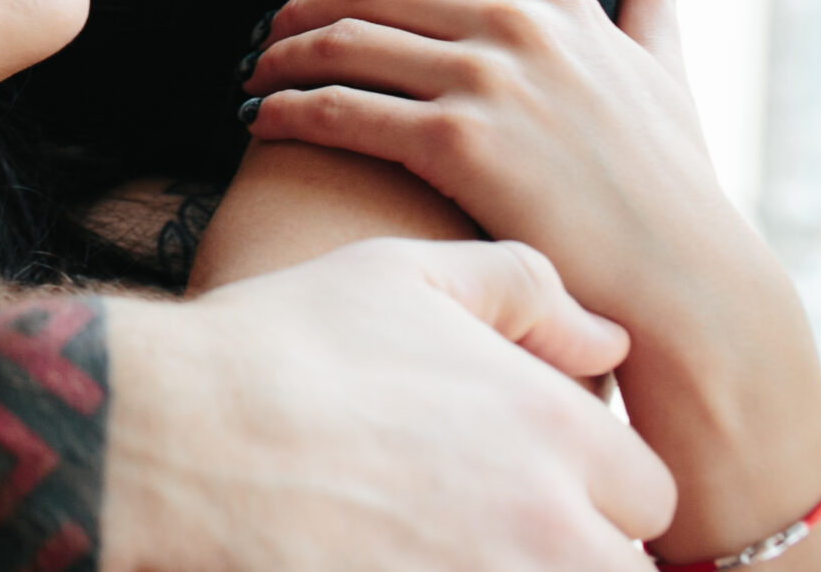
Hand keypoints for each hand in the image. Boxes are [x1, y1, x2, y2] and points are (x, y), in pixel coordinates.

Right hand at [102, 237, 672, 571]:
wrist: (172, 435)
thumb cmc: (282, 346)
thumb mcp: (400, 276)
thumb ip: (520, 288)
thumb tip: (606, 341)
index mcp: (560, 432)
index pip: (648, 496)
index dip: (594, 490)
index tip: (529, 482)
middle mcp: (551, 527)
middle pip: (621, 569)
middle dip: (568, 550)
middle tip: (481, 525)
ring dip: (519, 569)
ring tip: (439, 542)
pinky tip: (391, 558)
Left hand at [240, 0, 820, 568]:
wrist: (686, 285)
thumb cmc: (673, 189)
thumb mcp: (668, 71)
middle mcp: (516, 24)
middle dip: (301, 6)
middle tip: (267, 35)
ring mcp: (486, 80)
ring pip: (341, 41)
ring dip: (279, 55)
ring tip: (254, 77)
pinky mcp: (457, 144)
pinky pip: (338, 109)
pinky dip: (284, 108)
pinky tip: (259, 122)